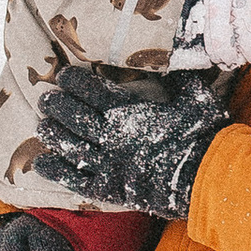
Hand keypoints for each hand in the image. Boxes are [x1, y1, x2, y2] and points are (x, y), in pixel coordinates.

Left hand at [35, 66, 230, 219]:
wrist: (208, 180)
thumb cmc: (205, 136)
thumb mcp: (197, 98)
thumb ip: (180, 78)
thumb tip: (171, 59)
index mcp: (130, 113)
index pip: (92, 91)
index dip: (74, 81)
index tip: (63, 75)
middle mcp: (112, 137)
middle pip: (75, 118)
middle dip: (57, 106)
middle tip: (46, 98)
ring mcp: (109, 165)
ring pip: (71, 147)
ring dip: (54, 134)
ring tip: (42, 125)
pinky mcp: (111, 190)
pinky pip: (77, 181)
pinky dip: (58, 171)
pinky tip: (43, 162)